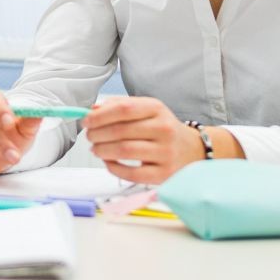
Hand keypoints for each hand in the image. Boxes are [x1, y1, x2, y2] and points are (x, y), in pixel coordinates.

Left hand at [82, 95, 203, 183]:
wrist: (192, 150)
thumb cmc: (162, 129)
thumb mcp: (146, 110)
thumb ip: (119, 106)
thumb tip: (92, 111)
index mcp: (157, 109)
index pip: (123, 109)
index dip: (99, 116)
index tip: (87, 121)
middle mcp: (164, 129)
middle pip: (120, 131)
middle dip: (97, 134)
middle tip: (90, 136)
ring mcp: (165, 152)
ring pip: (124, 151)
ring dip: (102, 150)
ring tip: (96, 149)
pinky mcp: (163, 173)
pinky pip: (131, 173)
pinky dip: (114, 168)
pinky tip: (109, 162)